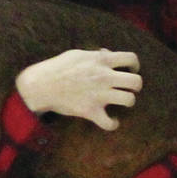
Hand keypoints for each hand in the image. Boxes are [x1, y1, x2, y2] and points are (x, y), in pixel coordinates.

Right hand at [16, 50, 142, 130]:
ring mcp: (98, 95)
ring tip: (120, 101)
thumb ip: (96, 54)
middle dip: (135, 85)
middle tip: (127, 87)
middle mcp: (103, 76)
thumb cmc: (58, 67)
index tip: (130, 70)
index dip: (134, 65)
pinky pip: (110, 123)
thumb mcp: (78, 54)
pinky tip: (111, 120)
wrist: (40, 85)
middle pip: (136, 82)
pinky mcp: (90, 111)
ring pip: (130, 100)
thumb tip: (109, 54)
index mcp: (101, 60)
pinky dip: (113, 123)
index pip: (131, 59)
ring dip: (127, 102)